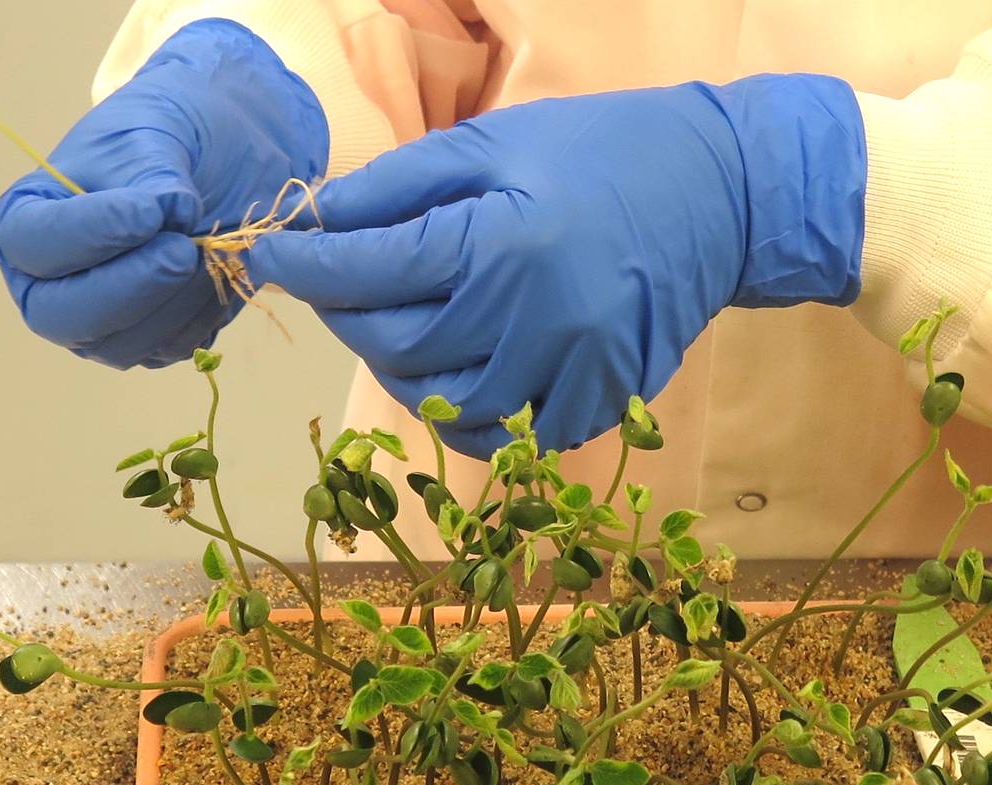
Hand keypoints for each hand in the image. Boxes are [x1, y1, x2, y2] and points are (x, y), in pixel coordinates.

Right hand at [0, 19, 326, 368]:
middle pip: (65, 315)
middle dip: (131, 287)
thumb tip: (171, 211)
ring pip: (120, 345)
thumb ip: (152, 172)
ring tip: (210, 252)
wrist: (212, 165)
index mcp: (23, 223)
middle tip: (183, 251)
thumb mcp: (152, 134)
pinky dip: (199, 319)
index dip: (90, 233)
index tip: (148, 213)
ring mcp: (95, 324)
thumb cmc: (161, 142)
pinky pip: (167, 350)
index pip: (34, 243)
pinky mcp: (146, 344)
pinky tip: (219, 275)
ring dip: (173, 305)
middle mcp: (46, 285)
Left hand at [245, 75, 864, 456]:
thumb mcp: (496, 143)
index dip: (305, 268)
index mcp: (501, 241)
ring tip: (401, 331)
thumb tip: (320, 220)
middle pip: (397, 348)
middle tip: (342, 288)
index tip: (267, 258)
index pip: (369, 272)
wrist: (724, 194)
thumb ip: (401, 185)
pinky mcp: (601, 403)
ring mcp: (572, 371)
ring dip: (404, 374)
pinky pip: (512, 435)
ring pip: (447, 405)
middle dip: (348, 319)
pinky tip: (462, 374)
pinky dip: (472, 415)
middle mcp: (533, 319)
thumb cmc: (604, 152)